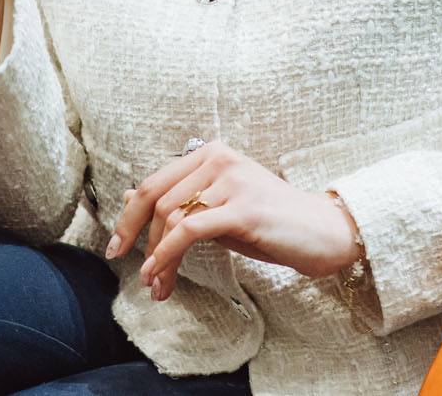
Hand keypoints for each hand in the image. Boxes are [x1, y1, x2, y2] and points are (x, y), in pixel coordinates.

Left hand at [105, 140, 360, 301]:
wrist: (324, 232)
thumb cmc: (271, 223)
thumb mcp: (219, 208)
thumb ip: (181, 201)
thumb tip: (130, 197)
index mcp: (210, 154)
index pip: (154, 183)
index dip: (129, 217)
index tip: (116, 247)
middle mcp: (218, 159)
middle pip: (156, 199)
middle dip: (138, 240)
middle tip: (134, 273)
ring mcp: (231, 181)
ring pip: (170, 217)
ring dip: (156, 257)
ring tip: (157, 286)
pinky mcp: (242, 208)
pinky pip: (189, 230)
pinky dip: (168, 254)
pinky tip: (162, 274)